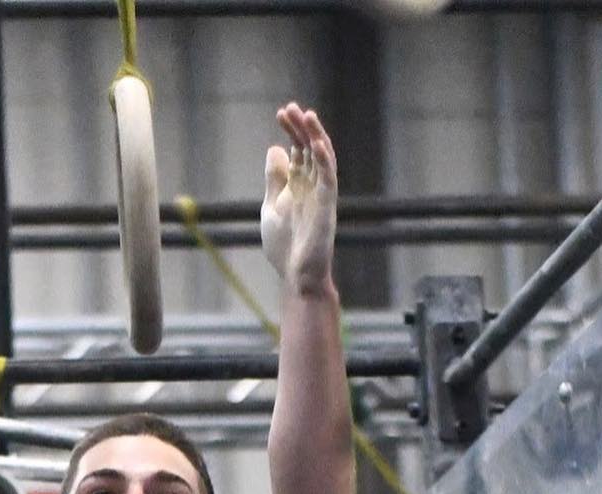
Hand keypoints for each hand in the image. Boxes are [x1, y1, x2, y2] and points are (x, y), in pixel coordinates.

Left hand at [261, 104, 337, 293]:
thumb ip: (275, 180)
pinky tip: (317, 144)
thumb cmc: (285, 247)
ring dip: (316, 136)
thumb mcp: (271, 207)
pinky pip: (330, 179)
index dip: (292, 131)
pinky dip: (325, 161)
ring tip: (307, 115)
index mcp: (299, 186)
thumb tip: (275, 149)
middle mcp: (312, 187)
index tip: (282, 114)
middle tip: (290, 109)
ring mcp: (321, 196)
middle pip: (310, 149)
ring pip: (323, 159)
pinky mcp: (327, 207)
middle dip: (301, 128)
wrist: (297, 276)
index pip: (299, 150)